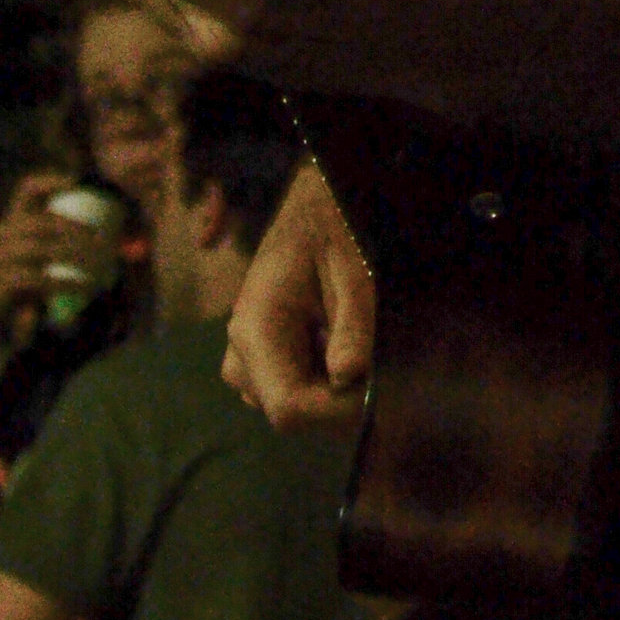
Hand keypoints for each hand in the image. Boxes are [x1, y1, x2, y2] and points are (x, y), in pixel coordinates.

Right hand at [0, 174, 116, 334]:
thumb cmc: (21, 284)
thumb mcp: (39, 260)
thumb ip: (62, 246)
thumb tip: (110, 238)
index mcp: (13, 221)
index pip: (26, 189)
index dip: (50, 180)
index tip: (76, 180)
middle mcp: (3, 234)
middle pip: (43, 221)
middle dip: (77, 229)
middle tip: (104, 242)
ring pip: (41, 247)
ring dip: (75, 254)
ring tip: (100, 265)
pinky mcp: (1, 282)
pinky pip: (38, 278)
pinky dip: (66, 282)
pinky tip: (86, 287)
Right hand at [222, 162, 375, 430]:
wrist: (313, 206)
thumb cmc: (336, 229)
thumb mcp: (356, 272)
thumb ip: (353, 325)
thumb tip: (348, 378)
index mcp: (256, 327)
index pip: (289, 409)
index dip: (338, 413)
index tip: (378, 391)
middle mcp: (240, 350)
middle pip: (291, 411)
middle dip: (340, 400)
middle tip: (377, 363)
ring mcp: (244, 356)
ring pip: (292, 404)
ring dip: (332, 390)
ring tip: (356, 342)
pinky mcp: (257, 357)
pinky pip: (290, 389)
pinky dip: (323, 379)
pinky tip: (340, 342)